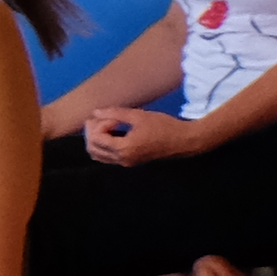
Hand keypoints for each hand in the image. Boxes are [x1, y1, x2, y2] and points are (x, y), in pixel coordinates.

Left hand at [80, 107, 200, 168]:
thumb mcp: (138, 115)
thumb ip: (115, 113)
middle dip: (92, 131)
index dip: (99, 124)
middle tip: (103, 118)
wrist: (183, 141)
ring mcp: (126, 163)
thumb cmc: (164, 126)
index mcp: (124, 148)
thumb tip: (95, 112)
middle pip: (93, 148)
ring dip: (96, 139)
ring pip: (98, 155)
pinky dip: (103, 145)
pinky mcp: (130, 162)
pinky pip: (107, 157)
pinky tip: (112, 132)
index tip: (115, 117)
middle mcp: (123, 159)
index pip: (96, 138)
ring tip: (106, 124)